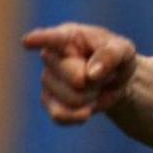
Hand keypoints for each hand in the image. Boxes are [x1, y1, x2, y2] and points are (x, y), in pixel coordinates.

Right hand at [22, 23, 137, 124]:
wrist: (114, 80)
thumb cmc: (117, 57)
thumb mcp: (124, 50)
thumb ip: (111, 55)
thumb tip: (91, 73)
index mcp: (68, 36)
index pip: (53, 38)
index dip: (41, 39)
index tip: (28, 41)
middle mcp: (52, 57)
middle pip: (76, 78)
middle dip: (98, 82)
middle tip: (103, 75)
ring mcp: (47, 80)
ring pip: (73, 99)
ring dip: (93, 97)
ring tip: (95, 86)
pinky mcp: (48, 102)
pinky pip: (61, 116)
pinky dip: (80, 115)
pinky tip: (87, 108)